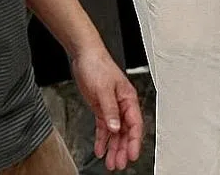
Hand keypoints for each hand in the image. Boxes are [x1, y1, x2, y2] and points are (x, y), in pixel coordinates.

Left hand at [72, 48, 143, 171]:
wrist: (84, 56)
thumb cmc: (97, 66)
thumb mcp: (103, 89)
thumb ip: (110, 110)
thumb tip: (116, 128)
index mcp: (128, 98)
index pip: (135, 124)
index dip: (134, 141)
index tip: (131, 155)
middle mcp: (122, 105)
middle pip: (126, 131)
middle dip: (123, 149)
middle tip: (119, 164)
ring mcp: (112, 107)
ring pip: (116, 133)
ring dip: (114, 148)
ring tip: (111, 162)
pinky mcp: (101, 108)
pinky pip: (104, 128)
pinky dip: (103, 140)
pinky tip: (100, 150)